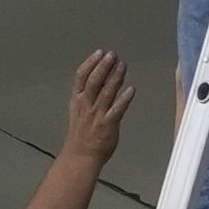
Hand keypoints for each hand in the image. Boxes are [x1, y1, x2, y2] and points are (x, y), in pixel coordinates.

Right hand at [61, 49, 134, 163]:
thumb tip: (101, 78)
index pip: (81, 76)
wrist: (81, 156)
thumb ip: (89, 94)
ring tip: (122, 65)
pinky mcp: (108, 125)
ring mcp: (97, 114)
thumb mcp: (79, 110)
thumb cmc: (81, 134)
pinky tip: (131, 89)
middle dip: (104, 66)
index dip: (91, 62)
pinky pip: (117, 109)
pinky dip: (124, 99)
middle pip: (94, 80)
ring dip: (115, 77)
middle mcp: (86, 105)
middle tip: (113, 55)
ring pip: (106, 92)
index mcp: (77, 100)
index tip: (99, 52)